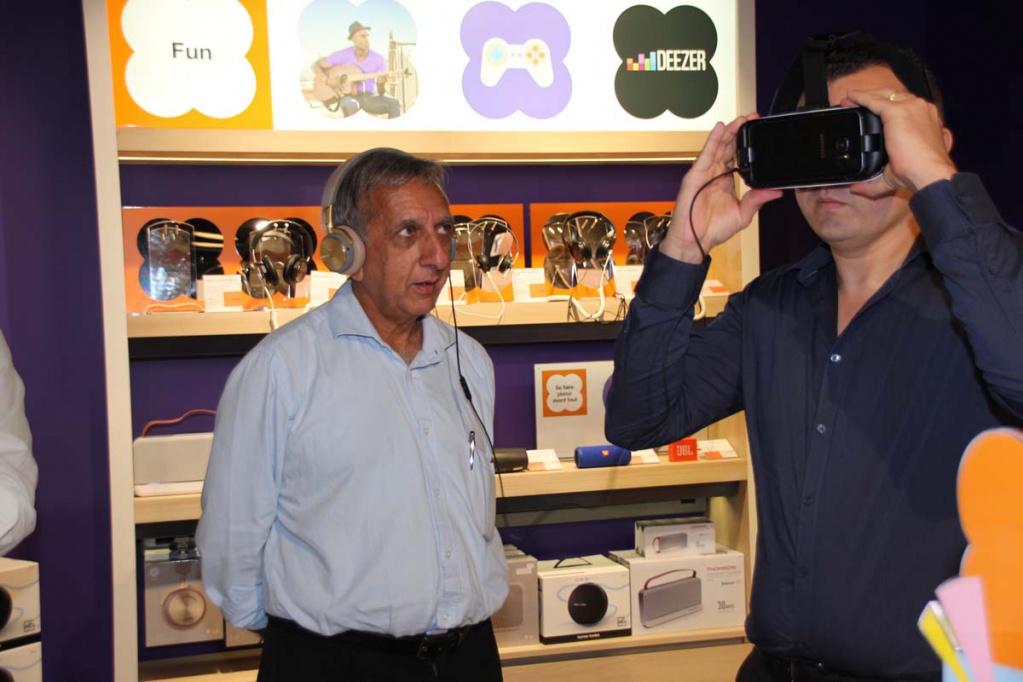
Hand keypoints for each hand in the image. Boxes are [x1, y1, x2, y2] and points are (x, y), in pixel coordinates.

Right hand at [660, 116, 782, 263]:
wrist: (695, 241)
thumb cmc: (713, 230)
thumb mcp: (743, 214)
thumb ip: (757, 200)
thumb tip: (776, 192)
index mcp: (726, 181)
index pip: (736, 157)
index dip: (746, 144)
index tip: (757, 132)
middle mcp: (715, 174)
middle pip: (727, 147)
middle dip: (739, 132)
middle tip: (752, 118)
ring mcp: (704, 173)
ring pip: (718, 146)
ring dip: (729, 132)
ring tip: (740, 119)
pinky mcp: (695, 175)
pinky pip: (705, 154)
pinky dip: (713, 140)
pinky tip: (720, 128)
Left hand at [844, 88, 955, 196]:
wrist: (929, 173)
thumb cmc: (918, 174)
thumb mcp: (894, 174)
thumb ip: (874, 181)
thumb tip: (857, 188)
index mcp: (926, 120)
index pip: (905, 106)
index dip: (885, 105)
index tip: (871, 110)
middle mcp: (921, 109)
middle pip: (895, 96)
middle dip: (874, 96)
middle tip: (854, 101)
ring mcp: (912, 107)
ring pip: (885, 95)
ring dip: (866, 95)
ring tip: (849, 98)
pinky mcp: (899, 111)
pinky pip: (875, 101)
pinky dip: (861, 98)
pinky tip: (850, 97)